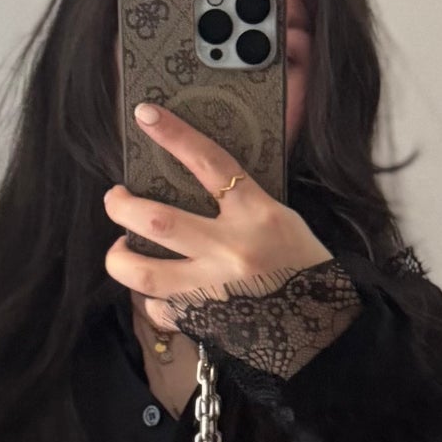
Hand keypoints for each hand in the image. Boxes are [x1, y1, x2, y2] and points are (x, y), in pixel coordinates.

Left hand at [103, 101, 330, 333]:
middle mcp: (231, 250)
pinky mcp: (204, 321)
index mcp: (257, 215)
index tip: (146, 115)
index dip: (174, 134)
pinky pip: (160, 310)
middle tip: (116, 199)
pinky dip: (150, 299)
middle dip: (122, 206)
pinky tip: (154, 291)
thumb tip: (193, 183)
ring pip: (144, 272)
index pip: (209, 162)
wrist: (324, 326)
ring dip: (120, 258)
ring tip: (121, 250)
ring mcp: (214, 289)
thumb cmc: (303, 267)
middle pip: (155, 221)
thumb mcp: (281, 220)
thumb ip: (240, 203)